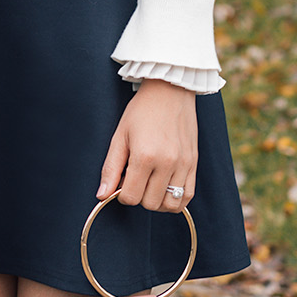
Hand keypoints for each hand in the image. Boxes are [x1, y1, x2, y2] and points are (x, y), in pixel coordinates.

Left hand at [96, 78, 196, 212]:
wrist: (170, 91)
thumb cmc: (141, 111)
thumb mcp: (120, 136)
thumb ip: (111, 168)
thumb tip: (102, 195)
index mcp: (145, 156)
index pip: (130, 197)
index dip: (121, 194)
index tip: (121, 181)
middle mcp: (167, 163)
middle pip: (149, 203)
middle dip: (138, 196)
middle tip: (135, 178)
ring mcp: (184, 164)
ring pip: (170, 205)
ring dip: (157, 201)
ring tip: (150, 185)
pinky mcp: (194, 163)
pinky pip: (188, 196)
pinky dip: (175, 199)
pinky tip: (164, 188)